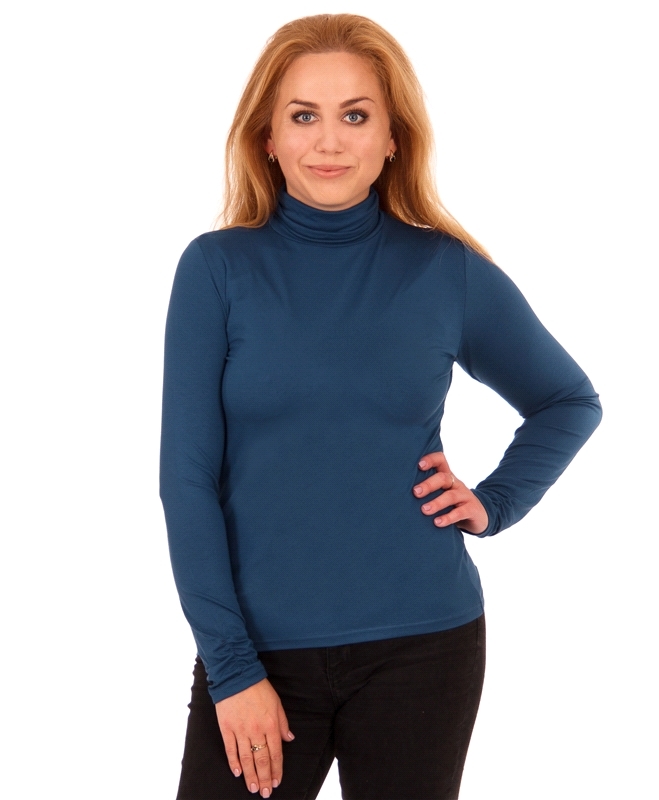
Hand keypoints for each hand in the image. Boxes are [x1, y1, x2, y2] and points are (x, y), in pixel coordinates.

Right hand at [215, 677, 294, 796]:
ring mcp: (240, 730)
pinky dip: (233, 762)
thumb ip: (283, 723)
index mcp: (271, 724)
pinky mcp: (226, 728)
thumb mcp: (277, 703)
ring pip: (246, 759)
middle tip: (265, 793)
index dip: (276, 770)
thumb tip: (289, 739)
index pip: (276, 753)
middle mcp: (256, 730)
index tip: (277, 782)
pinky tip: (237, 773)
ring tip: (253, 788)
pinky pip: (230, 749)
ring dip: (250, 775)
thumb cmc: (259, 688)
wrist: (237, 675)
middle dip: (264, 778)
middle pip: (261, 760)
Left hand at [413, 451, 488, 534]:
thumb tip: (397, 494)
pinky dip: (448, 517)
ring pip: (451, 496)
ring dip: (436, 503)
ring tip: (424, 510)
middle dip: (428, 484)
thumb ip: (427, 492)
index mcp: (447, 476)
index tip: (419, 465)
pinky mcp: (471, 509)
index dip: (431, 460)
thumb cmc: (451, 504)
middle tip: (415, 492)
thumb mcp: (441, 493)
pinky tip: (437, 523)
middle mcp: (455, 483)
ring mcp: (465, 496)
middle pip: (443, 478)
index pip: (440, 460)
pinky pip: (460, 512)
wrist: (479, 516)